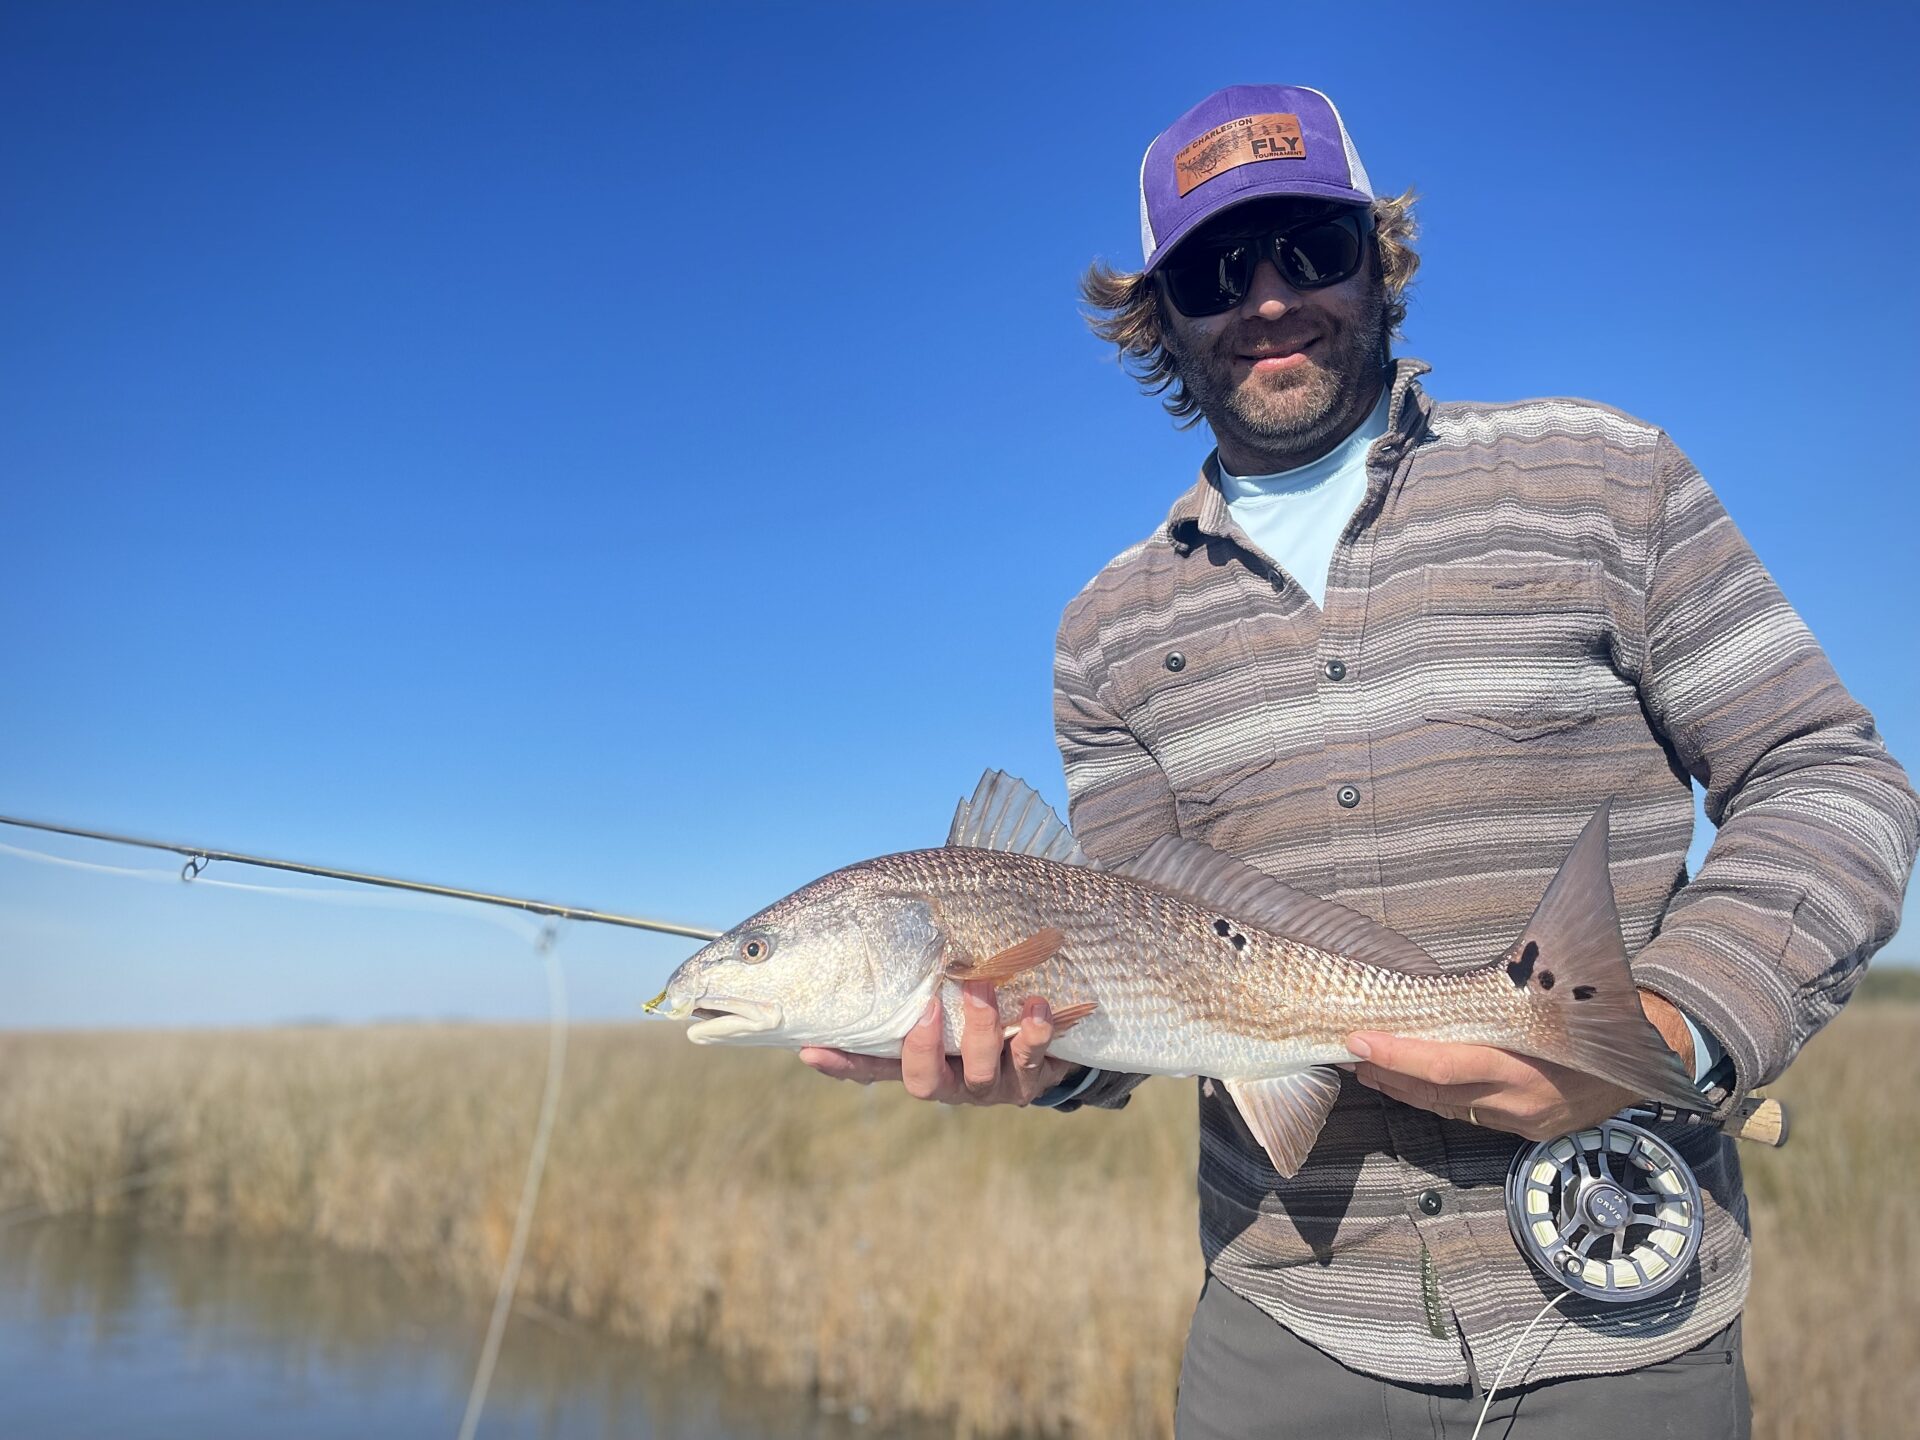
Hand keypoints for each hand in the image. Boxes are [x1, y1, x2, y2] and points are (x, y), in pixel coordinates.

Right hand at [798, 981, 1073, 1105]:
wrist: (1053, 1033)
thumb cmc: (988, 1000)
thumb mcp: (953, 989)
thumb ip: (920, 975)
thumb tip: (883, 917)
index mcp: (924, 1060)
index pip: (873, 1065)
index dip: (843, 1064)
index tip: (811, 1050)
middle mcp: (953, 1079)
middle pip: (924, 1082)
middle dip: (923, 1046)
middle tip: (926, 1006)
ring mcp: (992, 1082)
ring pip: (979, 1072)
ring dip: (980, 1027)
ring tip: (983, 985)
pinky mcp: (1032, 1076)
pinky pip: (1031, 1059)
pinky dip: (1035, 1032)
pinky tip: (1037, 1005)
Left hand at [1344, 989, 1694, 1141]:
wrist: (1655, 1052)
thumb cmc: (1597, 1007)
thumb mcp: (1550, 993)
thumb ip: (1499, 995)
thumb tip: (1438, 982)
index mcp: (1524, 1064)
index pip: (1444, 1065)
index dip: (1397, 1056)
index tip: (1359, 1042)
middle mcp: (1520, 1099)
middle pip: (1437, 1093)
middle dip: (1389, 1075)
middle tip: (1351, 1053)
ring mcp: (1525, 1119)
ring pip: (1449, 1107)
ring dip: (1407, 1088)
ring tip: (1371, 1068)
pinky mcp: (1530, 1131)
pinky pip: (1473, 1114)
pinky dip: (1439, 1098)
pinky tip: (1415, 1083)